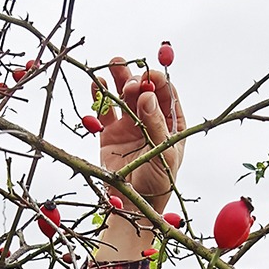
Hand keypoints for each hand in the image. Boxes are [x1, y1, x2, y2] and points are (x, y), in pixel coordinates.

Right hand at [94, 57, 185, 210]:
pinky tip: (98, 84)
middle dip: (137, 80)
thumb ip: (155, 124)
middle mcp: (149, 119)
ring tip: (114, 63)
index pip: (166, 93)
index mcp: (170, 123)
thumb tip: (147, 95)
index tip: (149, 77)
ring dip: (119, 78)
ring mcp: (129, 125)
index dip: (158, 81)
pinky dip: (100, 96)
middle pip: (143, 90)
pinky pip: (105, 111)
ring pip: (123, 95)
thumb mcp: (163, 153)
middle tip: (130, 82)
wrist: (134, 205)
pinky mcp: (110, 133)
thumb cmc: (158, 182)